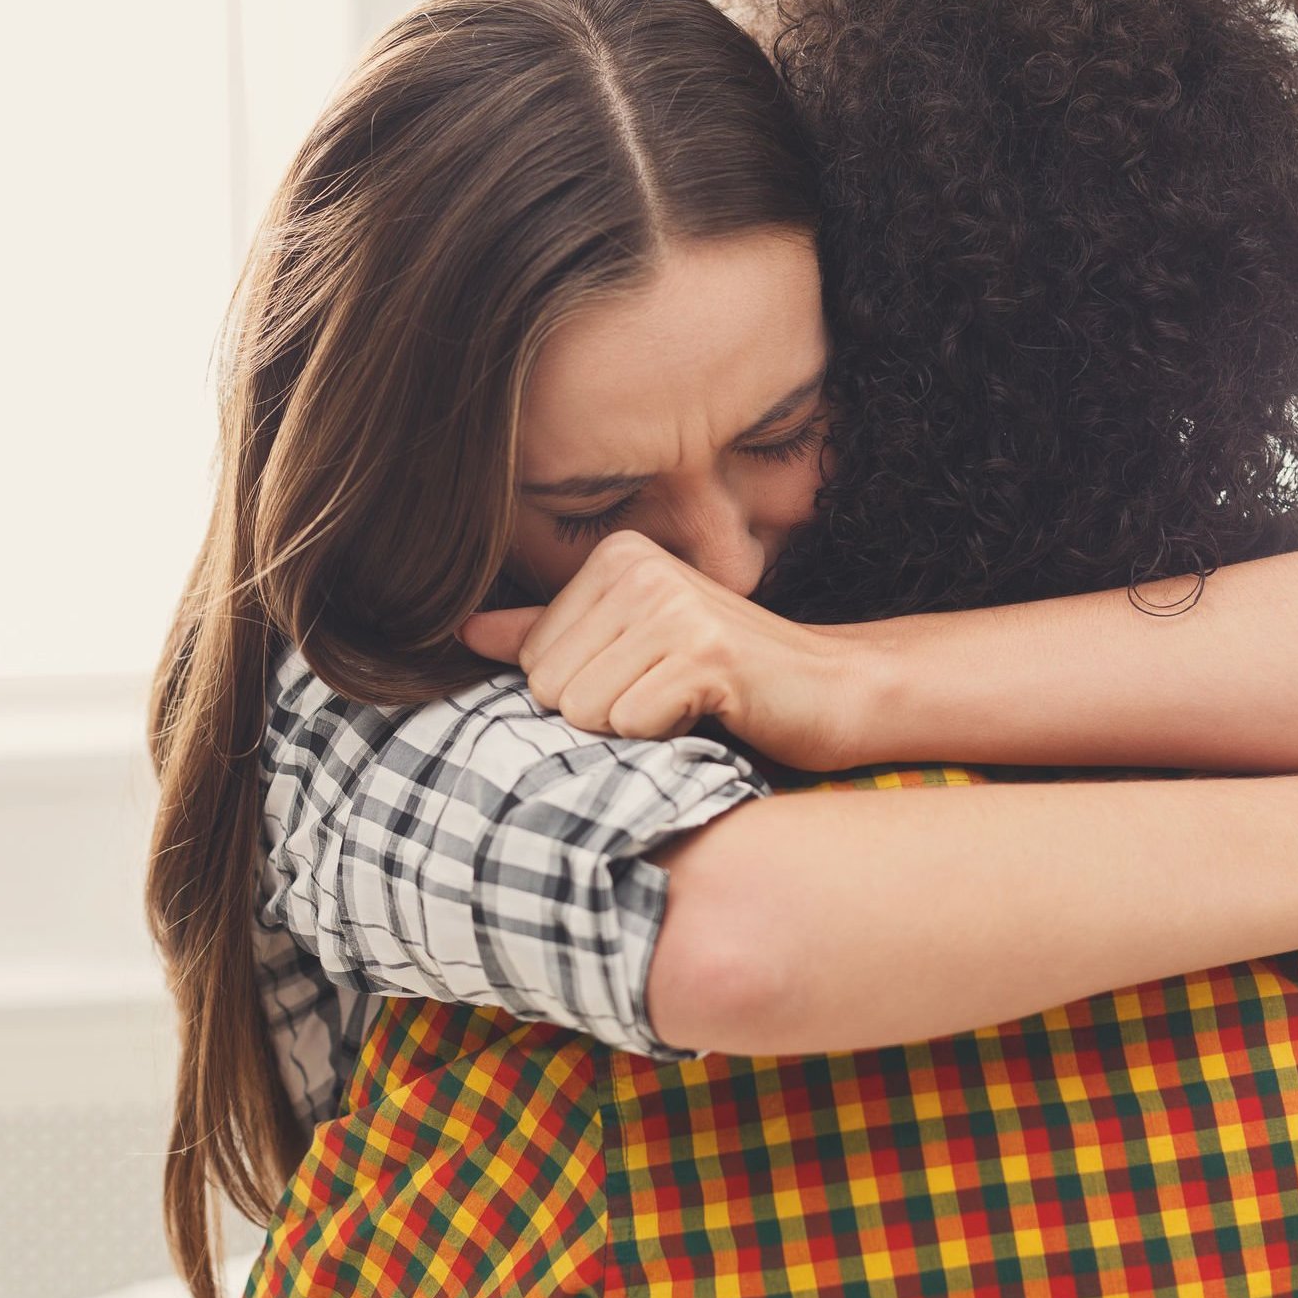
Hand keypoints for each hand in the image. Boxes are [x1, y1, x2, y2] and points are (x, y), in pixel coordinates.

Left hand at [456, 530, 869, 768]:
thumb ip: (548, 634)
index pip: (532, 660)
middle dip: (604, 713)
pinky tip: (710, 713)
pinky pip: (630, 725)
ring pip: (584, 711)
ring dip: (635, 728)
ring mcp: (673, 607)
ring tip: (687, 704)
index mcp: (617, 558)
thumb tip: (462, 631)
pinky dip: (665, 738)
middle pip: (549, 687)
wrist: (834, 689)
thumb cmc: (729, 675)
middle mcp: (641, 569)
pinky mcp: (703, 656)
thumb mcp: (632, 643)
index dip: (587, 691)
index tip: (648, 677)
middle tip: (668, 696)